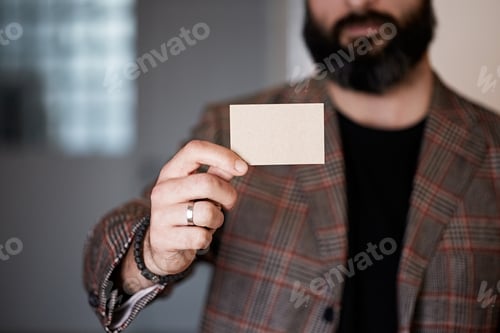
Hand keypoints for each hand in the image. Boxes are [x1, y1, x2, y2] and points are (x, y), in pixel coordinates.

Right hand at [144, 140, 247, 274]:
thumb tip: (239, 164)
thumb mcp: (199, 191)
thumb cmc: (187, 213)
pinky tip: (198, 237)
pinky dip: (207, 239)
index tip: (243, 168)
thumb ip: (217, 174)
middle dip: (228, 195)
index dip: (222, 155)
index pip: (195, 150)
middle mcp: (162, 190)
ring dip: (217, 219)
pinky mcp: (164, 238)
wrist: (162, 248)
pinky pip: (200, 236)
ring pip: (206, 212)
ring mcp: (160, 214)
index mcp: (171, 172)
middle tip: (229, 204)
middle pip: (207, 182)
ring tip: (209, 222)